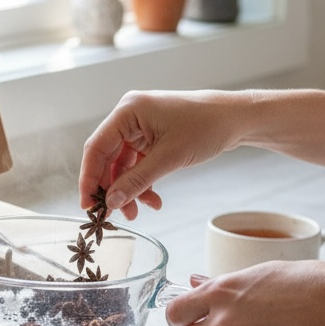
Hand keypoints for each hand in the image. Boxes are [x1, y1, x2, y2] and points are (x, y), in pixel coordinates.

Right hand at [78, 90, 242, 219]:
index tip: (88, 205)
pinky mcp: (151, 137)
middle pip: (107, 158)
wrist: (236, 119)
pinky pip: (137, 164)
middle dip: (112, 188)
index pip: (96, 147)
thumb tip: (111, 202)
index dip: (89, 178)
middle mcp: (129, 116)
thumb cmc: (206, 127)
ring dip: (129, 189)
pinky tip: (153, 200)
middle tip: (113, 215)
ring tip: (137, 213)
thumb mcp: (170, 158)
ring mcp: (140, 127)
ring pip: (122, 165)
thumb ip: (137, 181)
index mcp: (128, 111)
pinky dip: (142, 183)